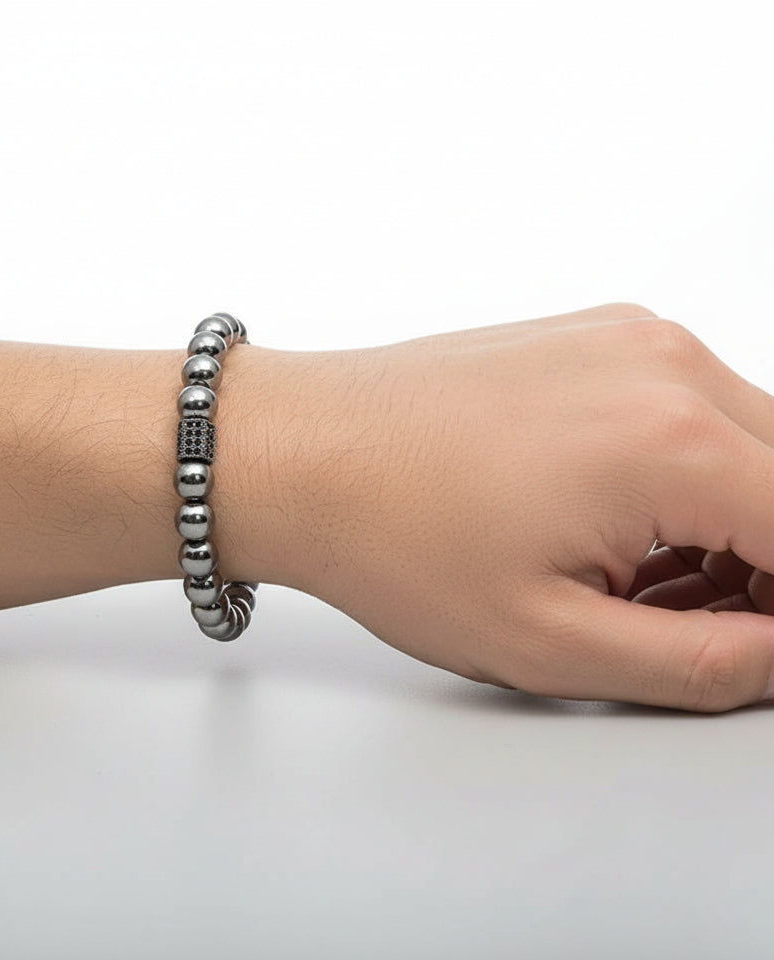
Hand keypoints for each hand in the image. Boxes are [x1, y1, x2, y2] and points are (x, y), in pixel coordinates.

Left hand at [275, 303, 773, 711]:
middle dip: (769, 562)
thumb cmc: (386, 534)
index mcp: (674, 442)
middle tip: (700, 625)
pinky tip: (614, 529)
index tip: (748, 641)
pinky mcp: (594, 337)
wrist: (296, 452)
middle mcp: (665, 366)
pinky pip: (691, 406)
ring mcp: (629, 339)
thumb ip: (703, 663)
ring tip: (639, 586)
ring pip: (749, 441)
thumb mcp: (550, 641)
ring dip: (733, 519)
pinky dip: (686, 472)